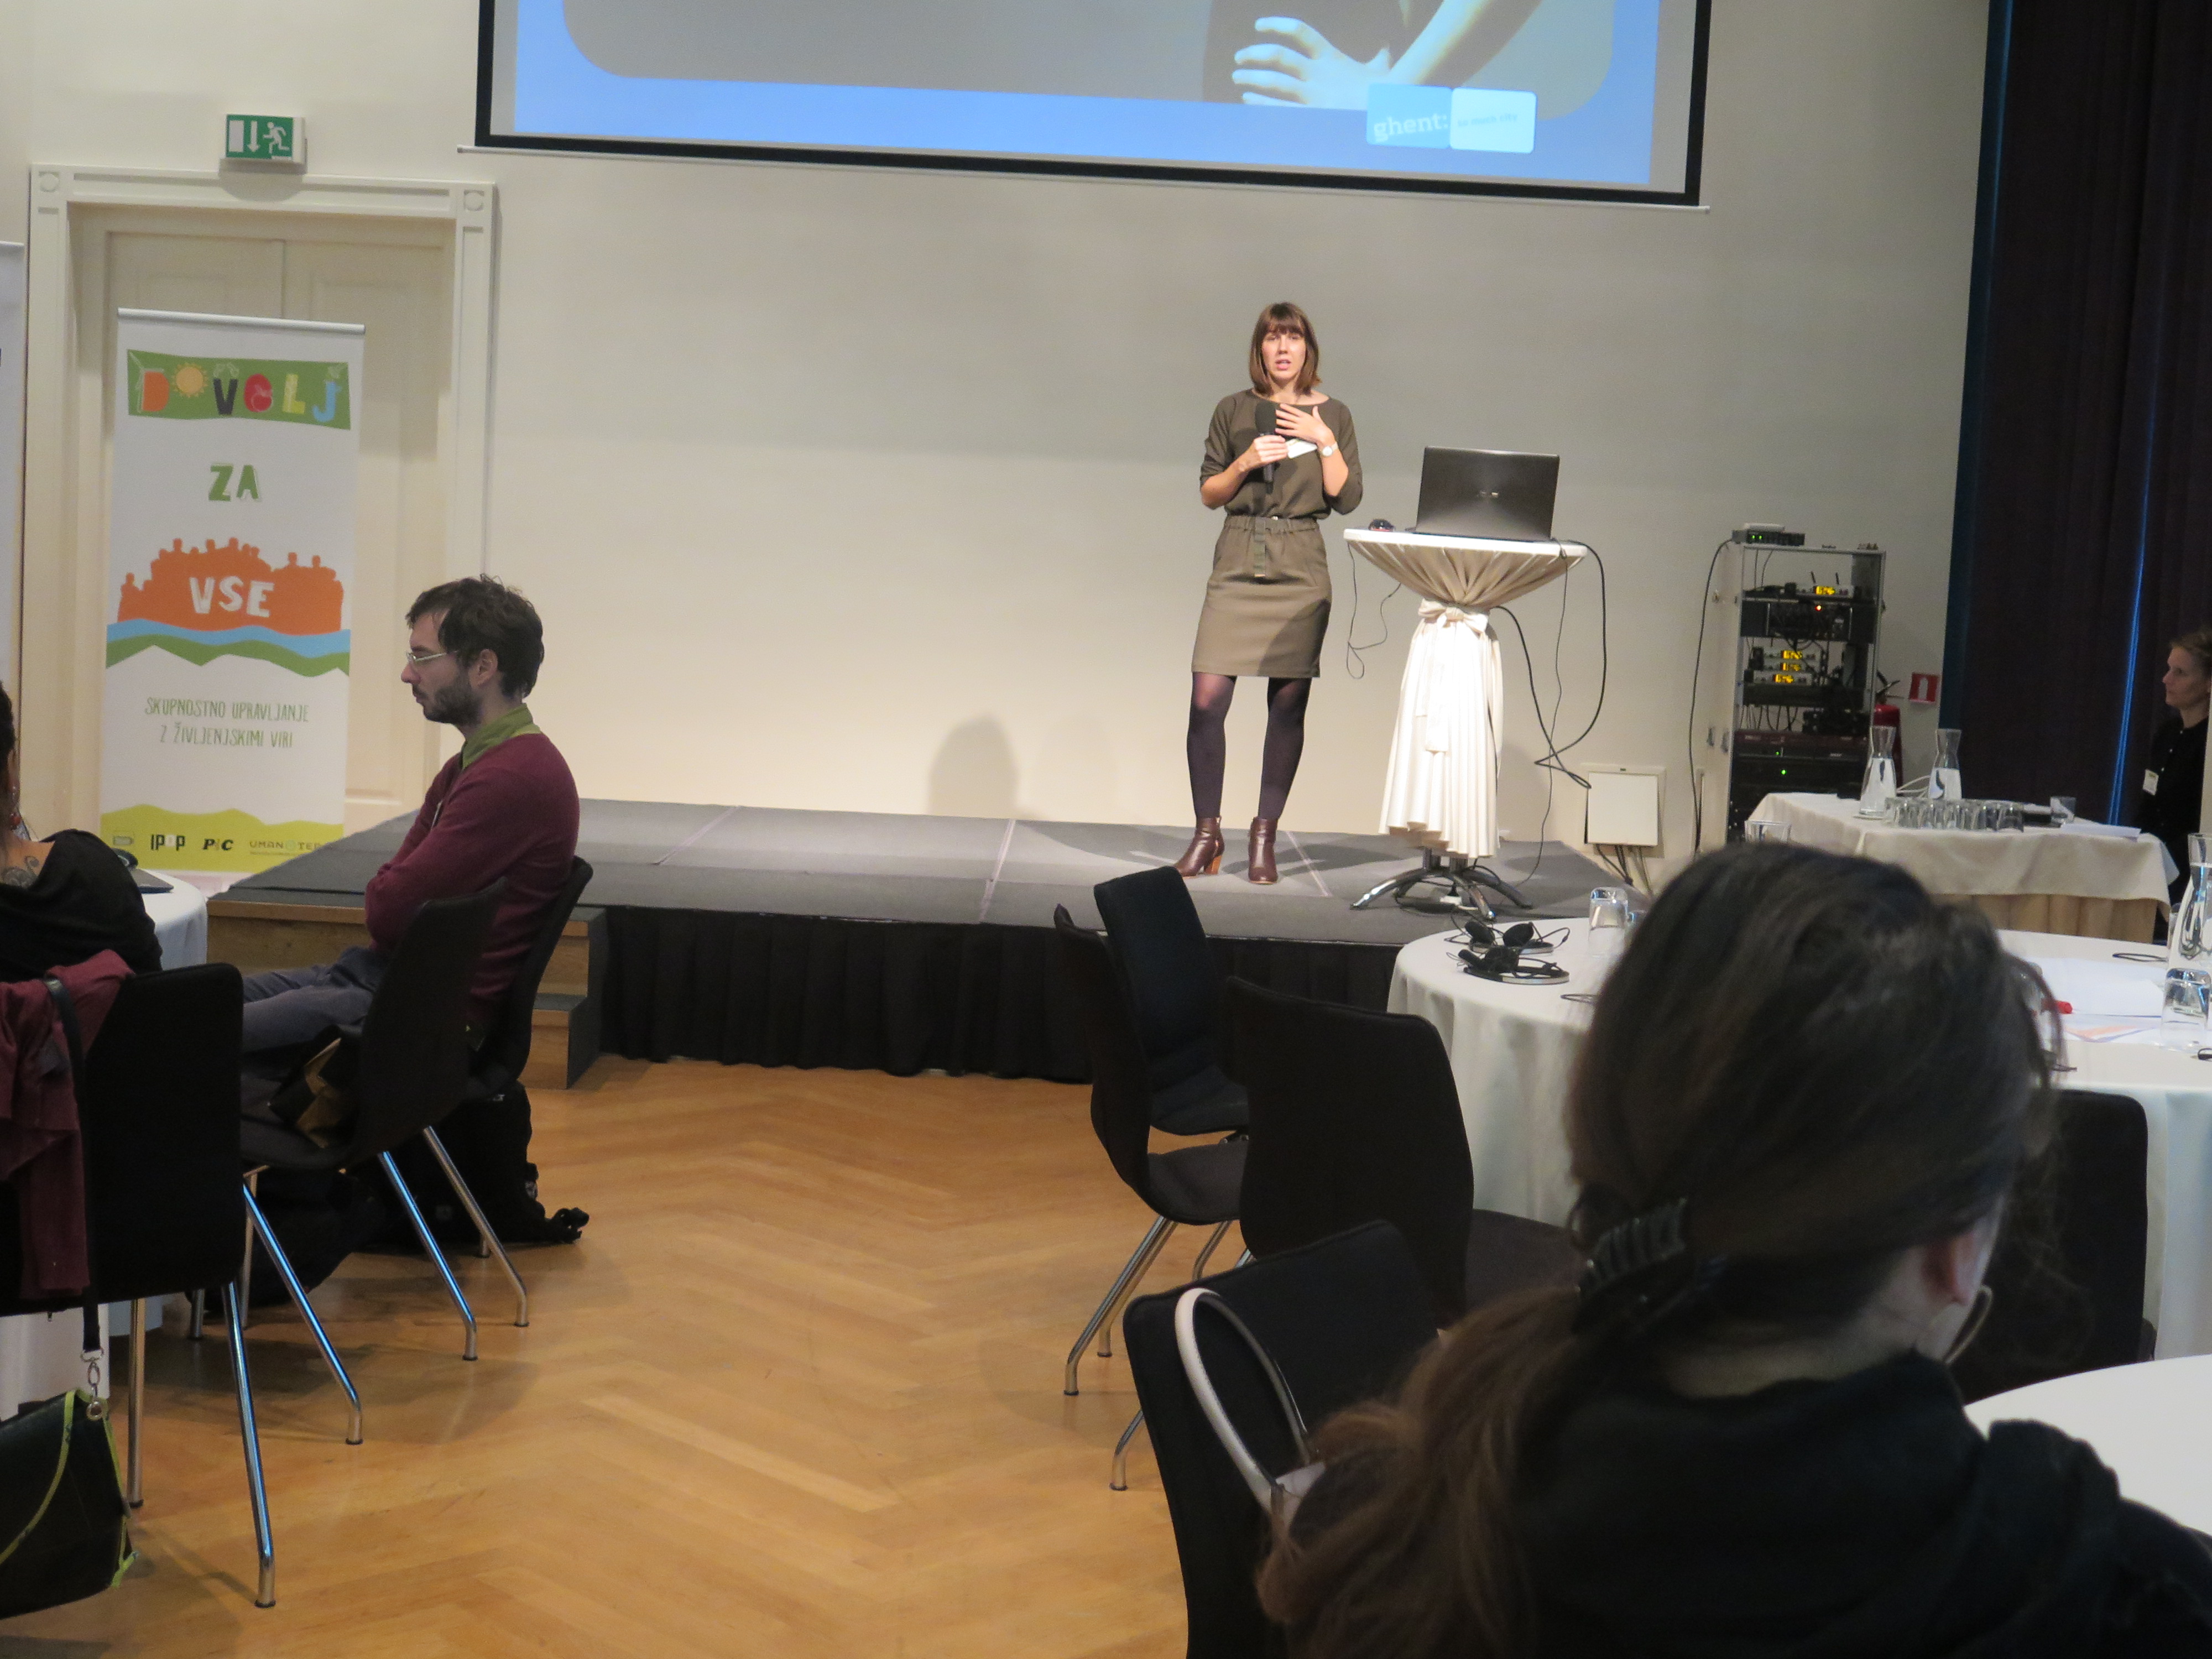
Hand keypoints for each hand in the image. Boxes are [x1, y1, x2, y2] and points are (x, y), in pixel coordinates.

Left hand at [1233, 19, 1391, 108]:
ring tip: (1238, 77)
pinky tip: (1248, 101)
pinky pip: (1280, 110)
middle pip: (1279, 57)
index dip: (1277, 24)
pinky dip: (1261, 104)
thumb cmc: (1383, 94)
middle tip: (1239, 57)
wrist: (1389, 117)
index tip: (1258, 25)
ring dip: (1252, 79)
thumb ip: (1378, 57)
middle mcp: (1318, 75)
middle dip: (1255, 55)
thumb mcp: (1381, 70)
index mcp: (1330, 58)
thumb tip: (1387, 46)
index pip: (1300, 32)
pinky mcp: (1311, 118)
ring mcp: (1314, 97)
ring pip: (1275, 84)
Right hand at [1243, 434, 1290, 470]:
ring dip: (1282, 451)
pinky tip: (1284, 455)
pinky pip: (1274, 457)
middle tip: (1287, 445)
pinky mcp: (1263, 460)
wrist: (1246, 461)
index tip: (1283, 440)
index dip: (1278, 438)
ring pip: (1275, 451)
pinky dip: (1280, 456)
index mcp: (1257, 441)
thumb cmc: (1253, 452)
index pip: (1270, 438)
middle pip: (1273, 445)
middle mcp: (1259, 447)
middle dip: (1282, 445)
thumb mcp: (1257, 443)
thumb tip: (1279, 438)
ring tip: (1287, 450)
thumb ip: (1266, 440)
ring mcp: (1261, 454)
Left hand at [1275, 404, 1334, 448]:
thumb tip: (1315, 407)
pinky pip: (1288, 432)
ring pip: (1287, 424)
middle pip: (1288, 416)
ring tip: (1273, 419)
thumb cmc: (1321, 427)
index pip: (1294, 411)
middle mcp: (1301, 421)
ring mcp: (1299, 427)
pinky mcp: (1298, 434)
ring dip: (1279, 421)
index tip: (1281, 405)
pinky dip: (1282, 431)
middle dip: (1280, 414)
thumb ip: (1315, 412)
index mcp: (1305, 416)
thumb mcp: (1318, 418)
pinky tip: (1276, 430)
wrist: (1323, 435)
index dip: (1287, 408)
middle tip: (1273, 412)